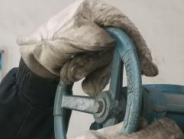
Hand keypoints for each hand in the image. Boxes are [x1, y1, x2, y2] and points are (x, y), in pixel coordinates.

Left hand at [18, 0, 156, 95]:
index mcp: (97, 13)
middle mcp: (103, 28)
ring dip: (87, 72)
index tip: (146, 68)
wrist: (36, 62)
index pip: (123, 27)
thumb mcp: (65, 36)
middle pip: (117, 50)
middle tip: (76, 69)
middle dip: (97, 65)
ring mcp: (102, 46)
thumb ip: (87, 36)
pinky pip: (102, 77)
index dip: (137, 46)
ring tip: (67, 70)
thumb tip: (108, 39)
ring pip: (108, 66)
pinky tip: (72, 77)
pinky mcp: (98, 63)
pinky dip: (88, 80)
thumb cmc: (49, 42)